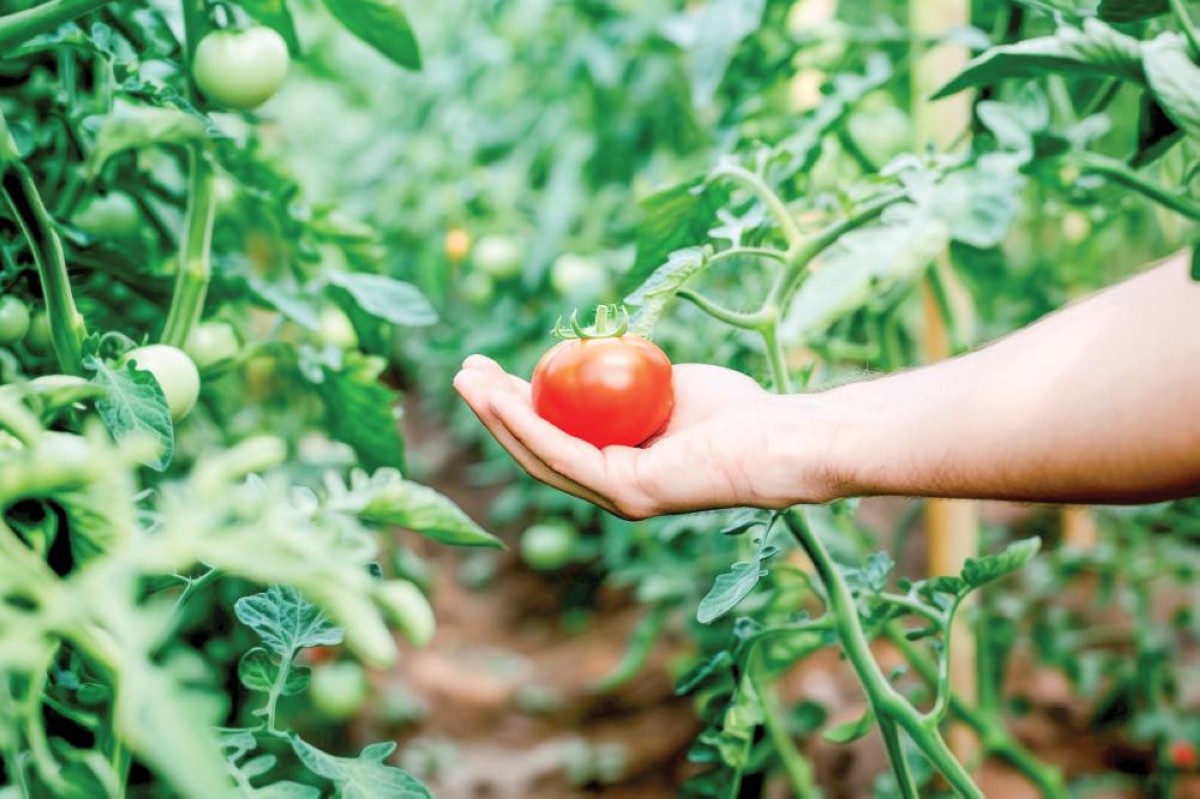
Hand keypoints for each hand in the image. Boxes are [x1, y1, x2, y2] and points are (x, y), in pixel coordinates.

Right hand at [452, 355, 841, 518]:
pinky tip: (502, 396)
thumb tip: (593, 355)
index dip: (515, 407)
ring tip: (466, 380)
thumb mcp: (663, 385)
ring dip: (497, 417)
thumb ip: (625, 380)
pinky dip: (529, 425)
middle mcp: (611, 487)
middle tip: (463, 372)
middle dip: (494, 410)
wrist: (776, 435)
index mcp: (617, 467)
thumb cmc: (735, 409)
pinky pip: (565, 453)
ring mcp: (617, 495)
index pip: (554, 439)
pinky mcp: (627, 492)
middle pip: (536, 449)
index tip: (490, 370)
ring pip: (540, 455)